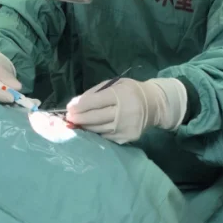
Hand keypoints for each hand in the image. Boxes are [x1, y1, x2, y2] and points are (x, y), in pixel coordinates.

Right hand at [0, 51, 29, 104]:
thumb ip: (5, 76)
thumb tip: (17, 87)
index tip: (11, 97)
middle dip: (9, 105)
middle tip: (24, 106)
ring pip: (3, 108)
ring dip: (18, 107)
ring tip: (32, 106)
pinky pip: (9, 108)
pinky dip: (21, 106)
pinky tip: (33, 104)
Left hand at [67, 78, 186, 143]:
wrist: (155, 104)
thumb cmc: (130, 91)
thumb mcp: (114, 84)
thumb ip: (94, 93)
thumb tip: (75, 103)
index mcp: (120, 95)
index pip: (94, 102)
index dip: (79, 106)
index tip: (68, 108)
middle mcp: (124, 112)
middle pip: (95, 118)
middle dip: (78, 118)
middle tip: (68, 118)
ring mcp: (127, 127)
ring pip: (99, 129)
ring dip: (85, 127)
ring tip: (75, 123)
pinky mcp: (128, 138)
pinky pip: (106, 136)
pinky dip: (96, 133)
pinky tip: (89, 129)